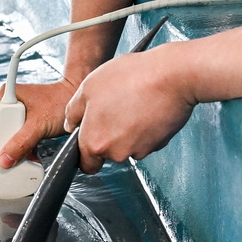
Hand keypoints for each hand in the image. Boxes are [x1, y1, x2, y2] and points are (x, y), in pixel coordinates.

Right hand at [0, 79, 77, 167]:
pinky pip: (14, 141)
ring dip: (5, 153)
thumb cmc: (61, 102)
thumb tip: (4, 160)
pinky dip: (18, 152)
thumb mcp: (38, 124)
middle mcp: (8, 105)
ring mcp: (16, 115)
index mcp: (6, 96)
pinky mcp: (25, 125)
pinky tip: (25, 160)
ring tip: (8, 164)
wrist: (80, 103)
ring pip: (1, 138)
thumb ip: (21, 142)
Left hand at [64, 46, 195, 173]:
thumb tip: (70, 124)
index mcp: (95, 142)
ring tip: (132, 102)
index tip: (90, 141)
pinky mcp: (158, 144)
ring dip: (128, 130)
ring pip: (128, 146)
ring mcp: (139, 150)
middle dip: (109, 135)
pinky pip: (146, 140)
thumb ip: (73, 111)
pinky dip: (145, 128)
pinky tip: (146, 107)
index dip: (86, 153)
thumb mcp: (89, 87)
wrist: (172, 76)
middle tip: (114, 108)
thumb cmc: (132, 78)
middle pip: (108, 153)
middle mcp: (116, 152)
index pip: (86, 164)